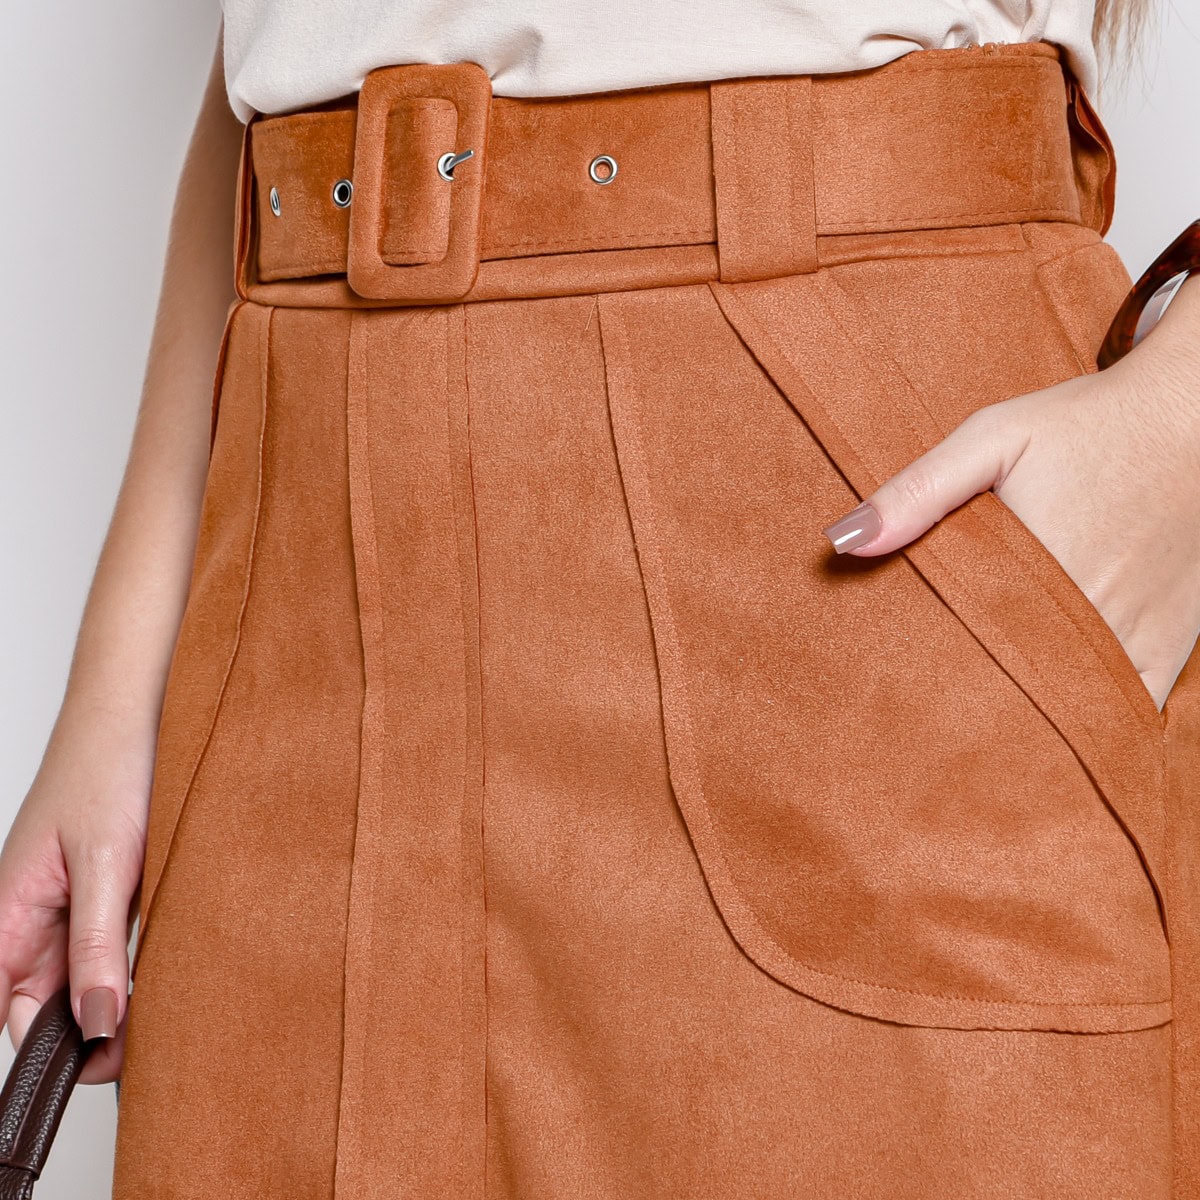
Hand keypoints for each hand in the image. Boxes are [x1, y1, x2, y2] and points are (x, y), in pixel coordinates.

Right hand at [0, 703, 151, 1082]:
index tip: (110, 1060)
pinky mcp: (100, 890)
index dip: (57, 1046)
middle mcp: (29, 920)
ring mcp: (66, 906)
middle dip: (101, 1024)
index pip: (13, 1015)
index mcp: (6, 920)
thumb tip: (98, 1023)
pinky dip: (136, 955)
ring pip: (88, 975)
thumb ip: (97, 945)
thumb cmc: (106, 772)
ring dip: (123, 989)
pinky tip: (168, 955)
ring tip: (170, 993)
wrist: (134, 714)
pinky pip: (110, 941)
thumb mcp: (107, 864)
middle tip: (156, 1032)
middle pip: (54, 1004)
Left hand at [821, 276, 1199, 711]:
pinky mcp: (1174, 638)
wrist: (1195, 412)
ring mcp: (1140, 630)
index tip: (899, 699)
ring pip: (1074, 699)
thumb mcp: (994, 438)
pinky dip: (1100, 715)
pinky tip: (1060, 724)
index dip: (933, 682)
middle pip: (1019, 683)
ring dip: (1031, 712)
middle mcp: (1093, 611)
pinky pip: (1137, 699)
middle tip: (930, 723)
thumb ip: (919, 490)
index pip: (969, 651)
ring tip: (983, 731)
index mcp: (1036, 570)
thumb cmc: (1087, 422)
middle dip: (975, 704)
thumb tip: (841, 542)